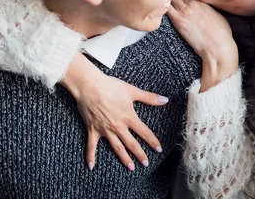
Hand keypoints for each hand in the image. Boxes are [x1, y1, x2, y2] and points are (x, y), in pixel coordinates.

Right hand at [61, 52, 167, 170]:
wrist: (89, 86)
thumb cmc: (111, 86)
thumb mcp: (132, 91)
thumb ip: (149, 97)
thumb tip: (165, 100)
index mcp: (129, 117)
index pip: (144, 132)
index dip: (152, 141)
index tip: (158, 149)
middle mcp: (118, 127)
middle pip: (132, 144)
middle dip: (140, 154)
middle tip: (146, 163)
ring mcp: (105, 130)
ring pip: (116, 148)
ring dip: (124, 158)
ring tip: (131, 168)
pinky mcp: (93, 130)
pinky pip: (91, 146)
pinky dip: (91, 156)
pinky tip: (91, 166)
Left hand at [167, 0, 238, 91]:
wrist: (218, 46)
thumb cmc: (222, 35)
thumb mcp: (220, 17)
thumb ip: (210, 11)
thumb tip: (208, 12)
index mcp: (203, 2)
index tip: (180, 2)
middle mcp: (193, 4)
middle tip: (167, 0)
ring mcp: (185, 11)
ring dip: (166, 0)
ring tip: (161, 4)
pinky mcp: (178, 21)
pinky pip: (166, 9)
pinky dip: (162, 7)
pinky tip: (157, 10)